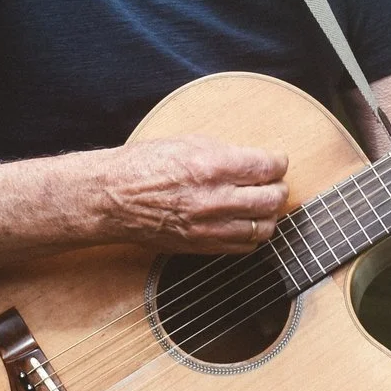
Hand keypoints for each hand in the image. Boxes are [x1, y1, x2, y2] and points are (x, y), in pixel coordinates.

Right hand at [93, 134, 288, 254]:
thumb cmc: (143, 166)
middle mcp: (215, 199)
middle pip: (272, 199)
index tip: (276, 162)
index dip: (278, 163)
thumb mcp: (188, 142)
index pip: (268, 167)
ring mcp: (209, 227)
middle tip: (273, 183)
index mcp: (212, 166)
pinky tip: (244, 223)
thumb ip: (226, 152)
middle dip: (278, 188)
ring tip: (261, 205)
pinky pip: (243, 247)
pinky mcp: (202, 246)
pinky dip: (251, 235)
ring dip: (268, 215)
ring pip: (263, 228)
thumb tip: (254, 160)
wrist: (112, 198)